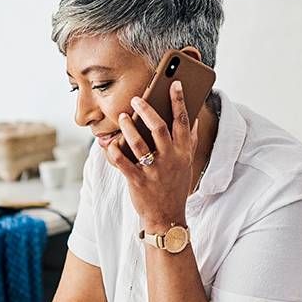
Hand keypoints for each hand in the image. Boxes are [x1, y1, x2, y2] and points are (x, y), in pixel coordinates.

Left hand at [104, 80, 197, 232]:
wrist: (167, 217)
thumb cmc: (175, 186)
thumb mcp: (187, 164)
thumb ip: (190, 142)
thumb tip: (193, 120)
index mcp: (183, 153)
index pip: (183, 121)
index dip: (179, 101)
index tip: (175, 84)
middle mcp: (170, 159)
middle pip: (158, 128)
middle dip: (146, 109)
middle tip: (136, 99)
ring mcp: (153, 171)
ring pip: (138, 143)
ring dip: (128, 127)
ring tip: (122, 117)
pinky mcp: (137, 182)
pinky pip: (122, 162)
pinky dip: (113, 151)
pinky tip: (108, 142)